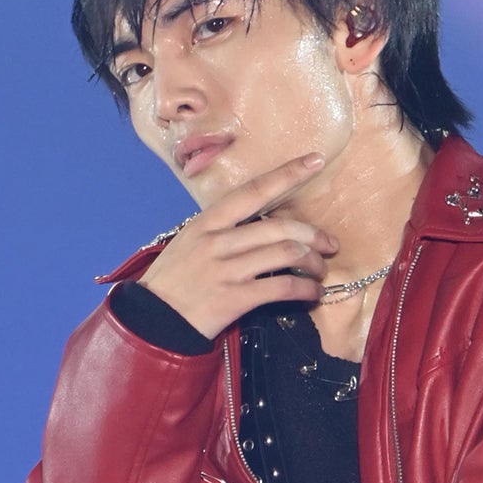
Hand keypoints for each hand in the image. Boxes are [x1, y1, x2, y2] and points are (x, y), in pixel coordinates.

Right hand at [137, 152, 338, 338]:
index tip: (315, 161)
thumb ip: (221, 230)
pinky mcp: (235, 298)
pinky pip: (281, 287)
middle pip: (279, 227)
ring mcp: (226, 270)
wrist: (153, 322)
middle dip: (313, 235)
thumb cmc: (173, 281)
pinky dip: (305, 290)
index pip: (253, 191)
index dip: (287, 175)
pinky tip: (313, 293)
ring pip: (285, 254)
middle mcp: (217, 241)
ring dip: (313, 263)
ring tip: (320, 271)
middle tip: (330, 245)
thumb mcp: (189, 242)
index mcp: (207, 222)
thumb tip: (260, 223)